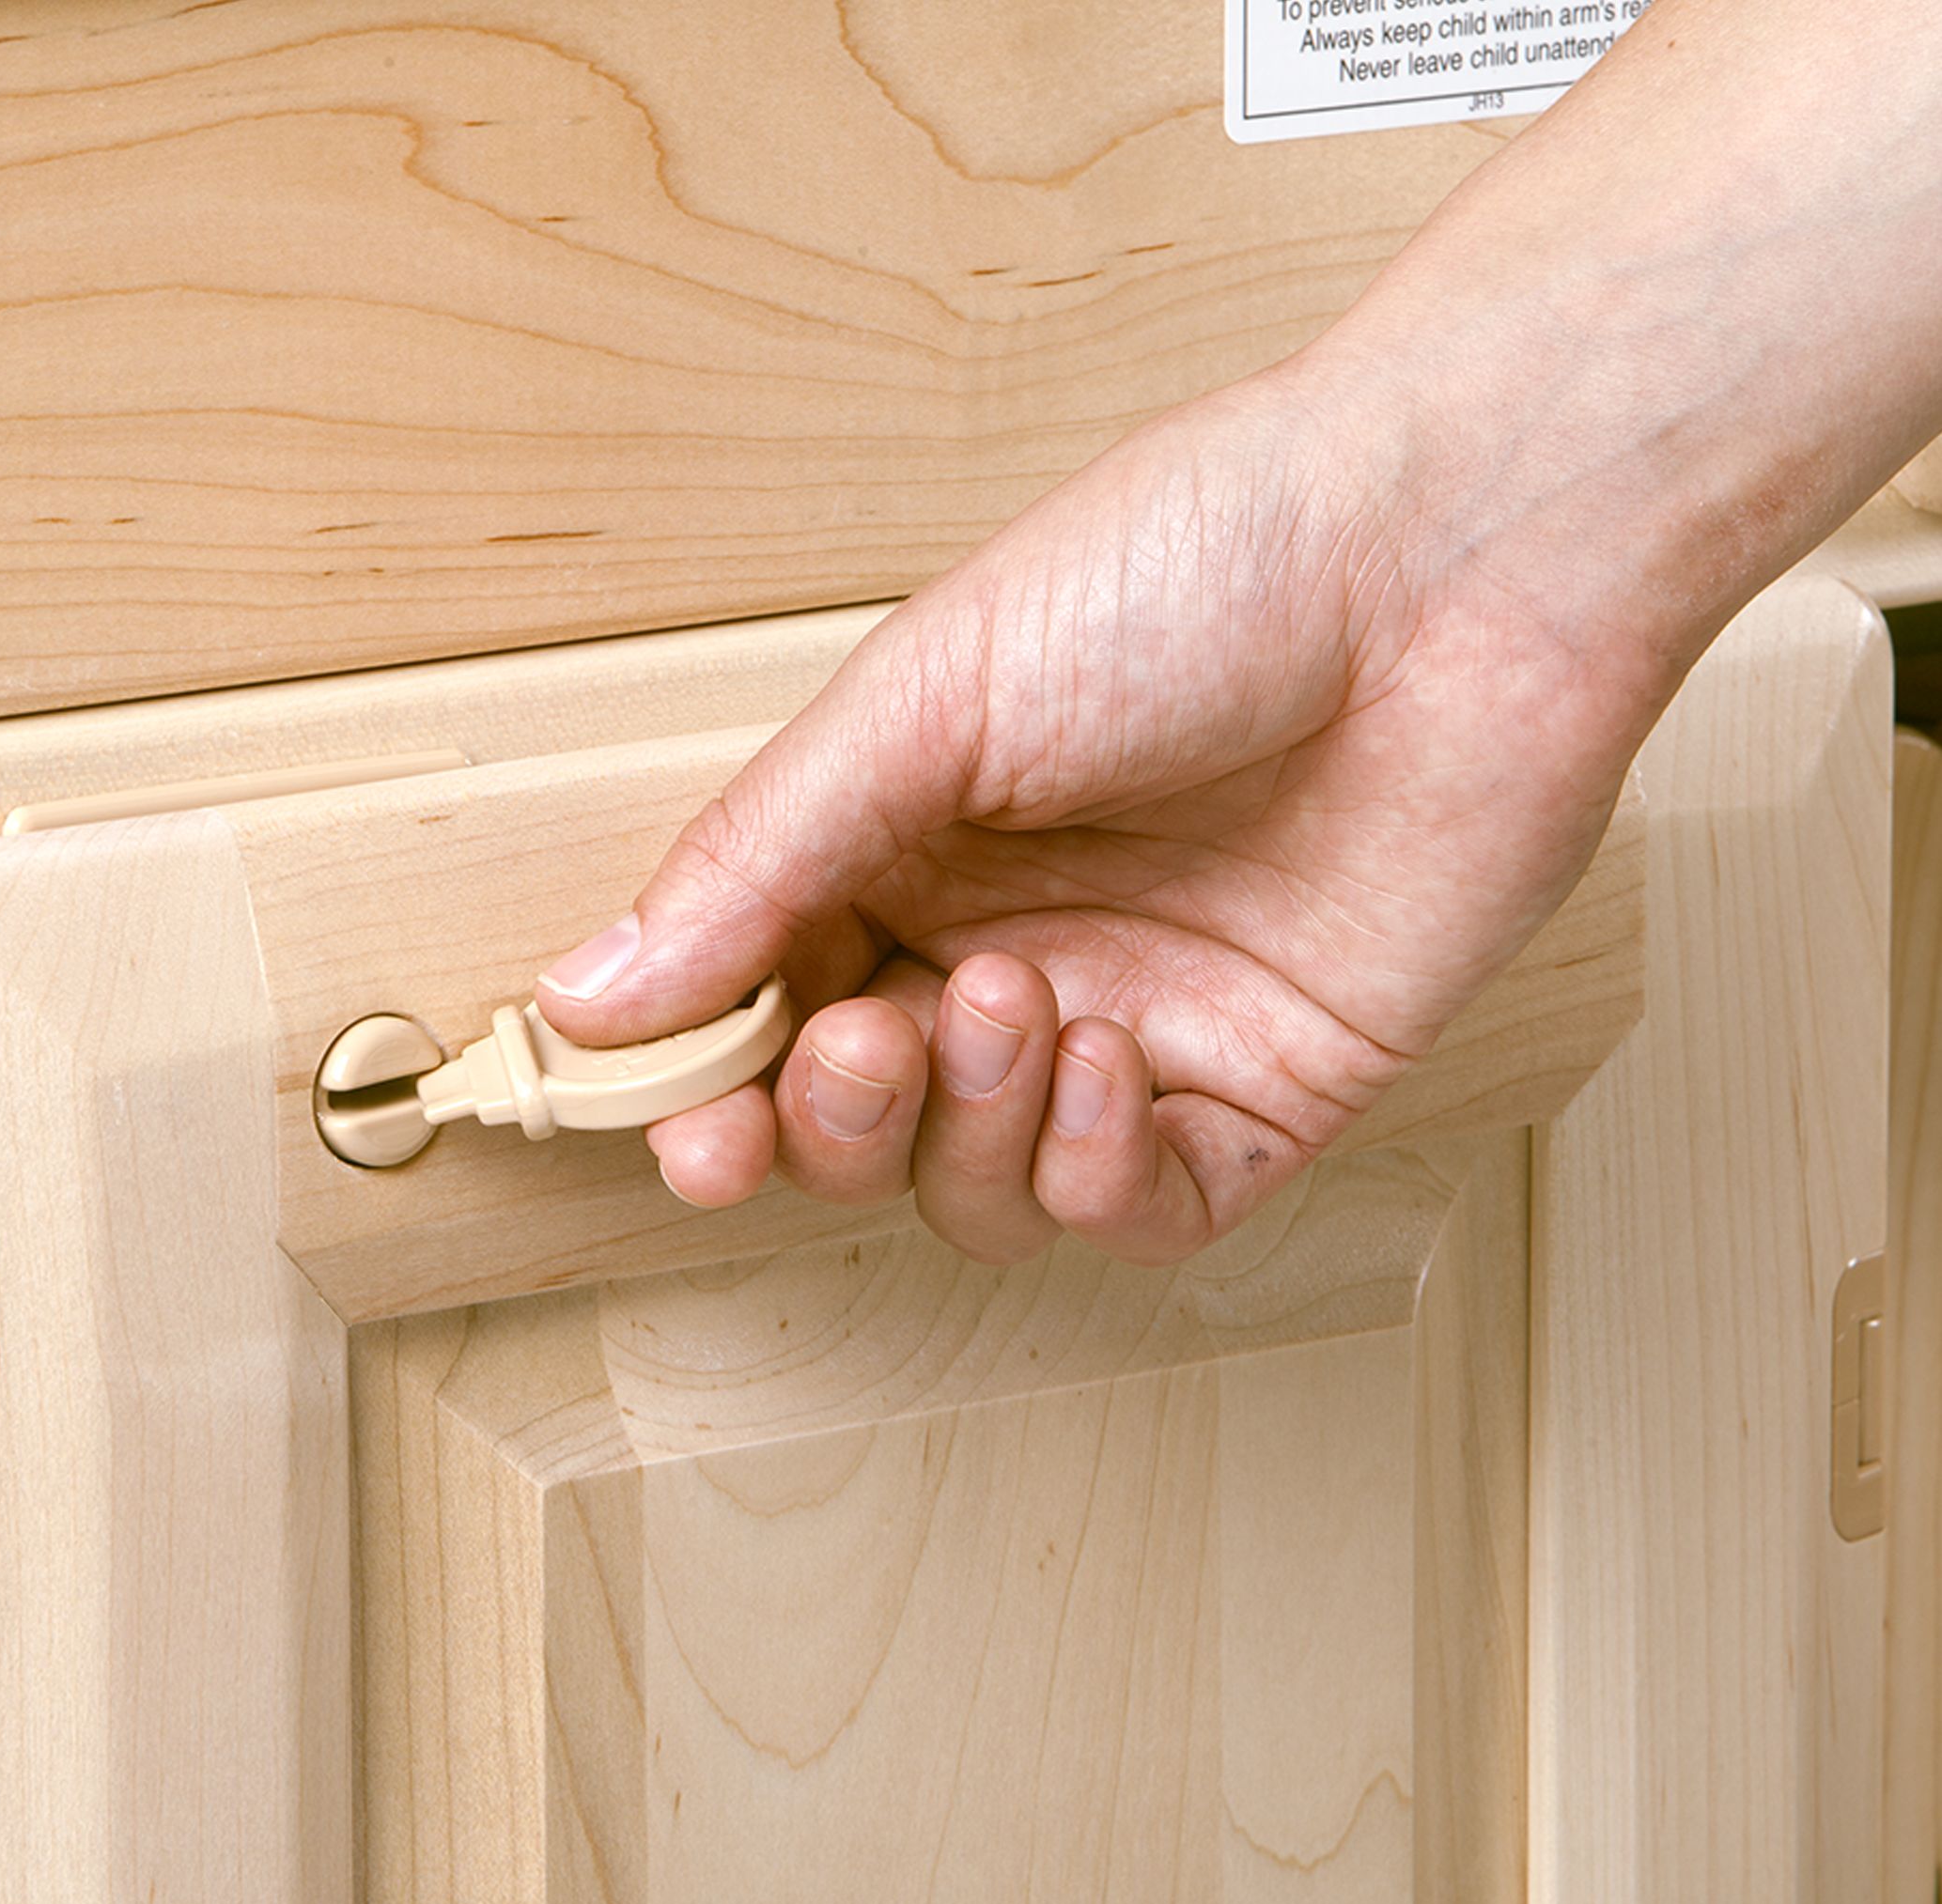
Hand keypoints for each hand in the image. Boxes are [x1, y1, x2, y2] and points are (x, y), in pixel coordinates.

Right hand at [533, 361, 1675, 1264]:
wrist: (1459, 553)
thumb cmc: (1197, 565)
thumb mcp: (924, 699)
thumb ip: (754, 863)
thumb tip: (586, 1000)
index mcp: (902, 850)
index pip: (757, 1014)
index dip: (704, 1089)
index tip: (671, 1118)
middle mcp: (1004, 950)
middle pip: (854, 1130)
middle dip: (830, 1121)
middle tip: (855, 1045)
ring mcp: (1134, 1029)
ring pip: (980, 1190)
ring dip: (966, 1130)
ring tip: (1016, 999)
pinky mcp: (1264, 1090)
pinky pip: (1133, 1210)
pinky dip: (1091, 1172)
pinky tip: (1106, 1059)